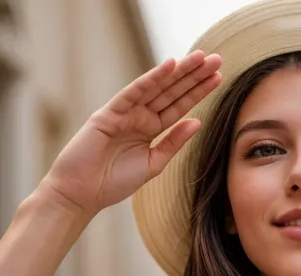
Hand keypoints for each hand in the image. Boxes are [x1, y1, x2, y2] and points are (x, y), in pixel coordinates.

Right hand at [38, 50, 222, 216]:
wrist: (82, 194)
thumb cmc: (114, 182)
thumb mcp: (153, 163)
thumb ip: (173, 142)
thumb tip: (197, 122)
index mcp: (150, 129)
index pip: (178, 106)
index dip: (198, 91)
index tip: (217, 77)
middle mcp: (139, 116)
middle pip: (171, 92)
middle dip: (193, 76)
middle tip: (216, 59)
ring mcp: (124, 113)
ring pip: (156, 88)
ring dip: (178, 72)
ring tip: (200, 57)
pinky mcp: (109, 113)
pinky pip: (133, 92)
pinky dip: (151, 79)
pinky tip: (169, 66)